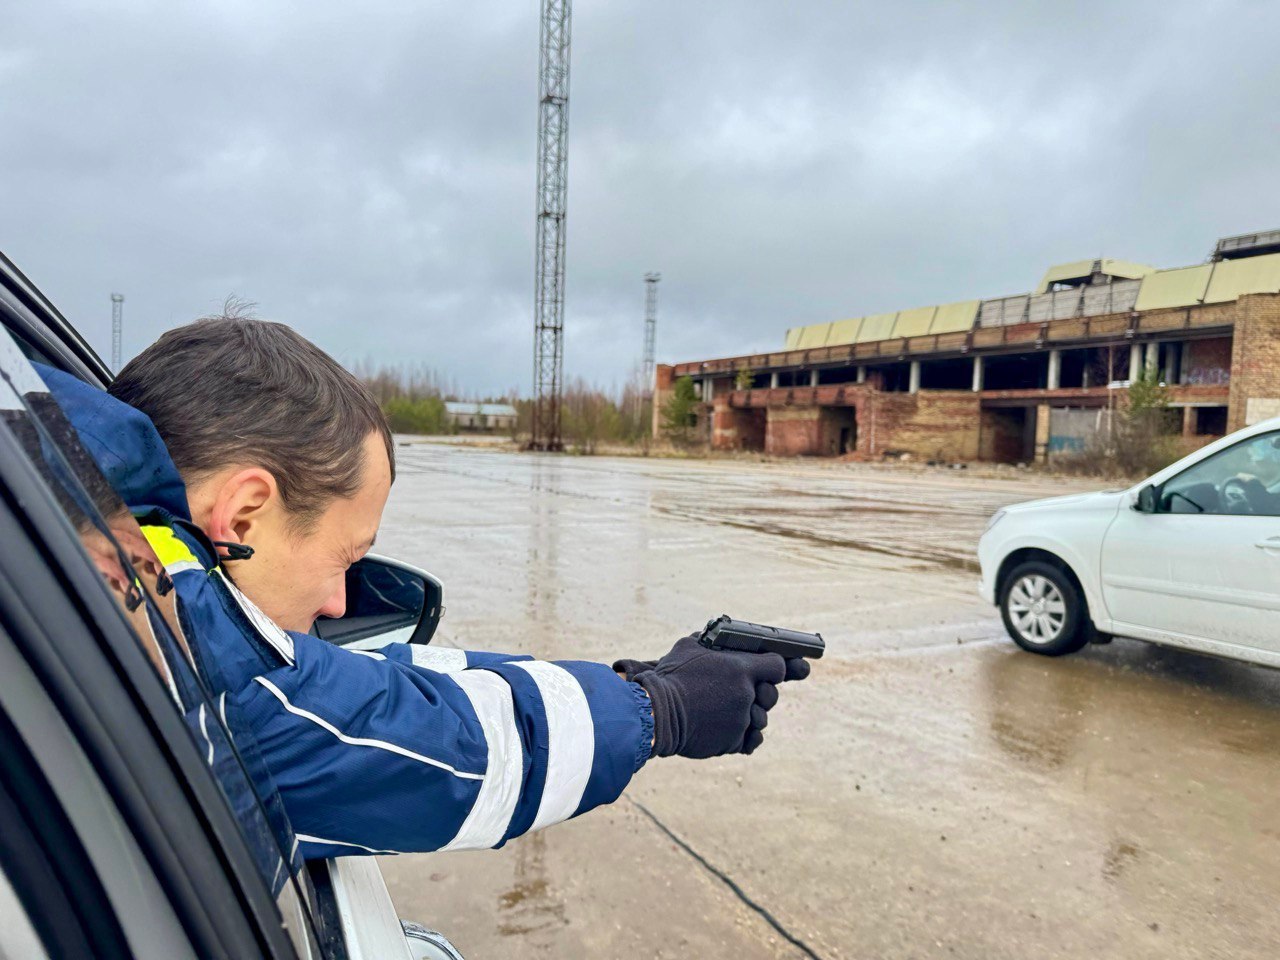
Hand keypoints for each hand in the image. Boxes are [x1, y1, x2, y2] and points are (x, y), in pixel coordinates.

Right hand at [617, 636, 809, 758]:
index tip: (772, 668)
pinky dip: (747, 736)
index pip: (778, 665)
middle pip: (772, 694)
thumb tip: (712, 636)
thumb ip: (709, 641)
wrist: (656, 713)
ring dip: (752, 714)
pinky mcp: (732, 742)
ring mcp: (740, 720)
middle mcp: (745, 695)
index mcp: (740, 669)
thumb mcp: (688, 647)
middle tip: (748, 690)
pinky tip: (739, 730)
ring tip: (731, 711)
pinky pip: (752, 740)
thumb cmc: (671, 678)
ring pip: (761, 719)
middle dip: (763, 691)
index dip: (778, 666)